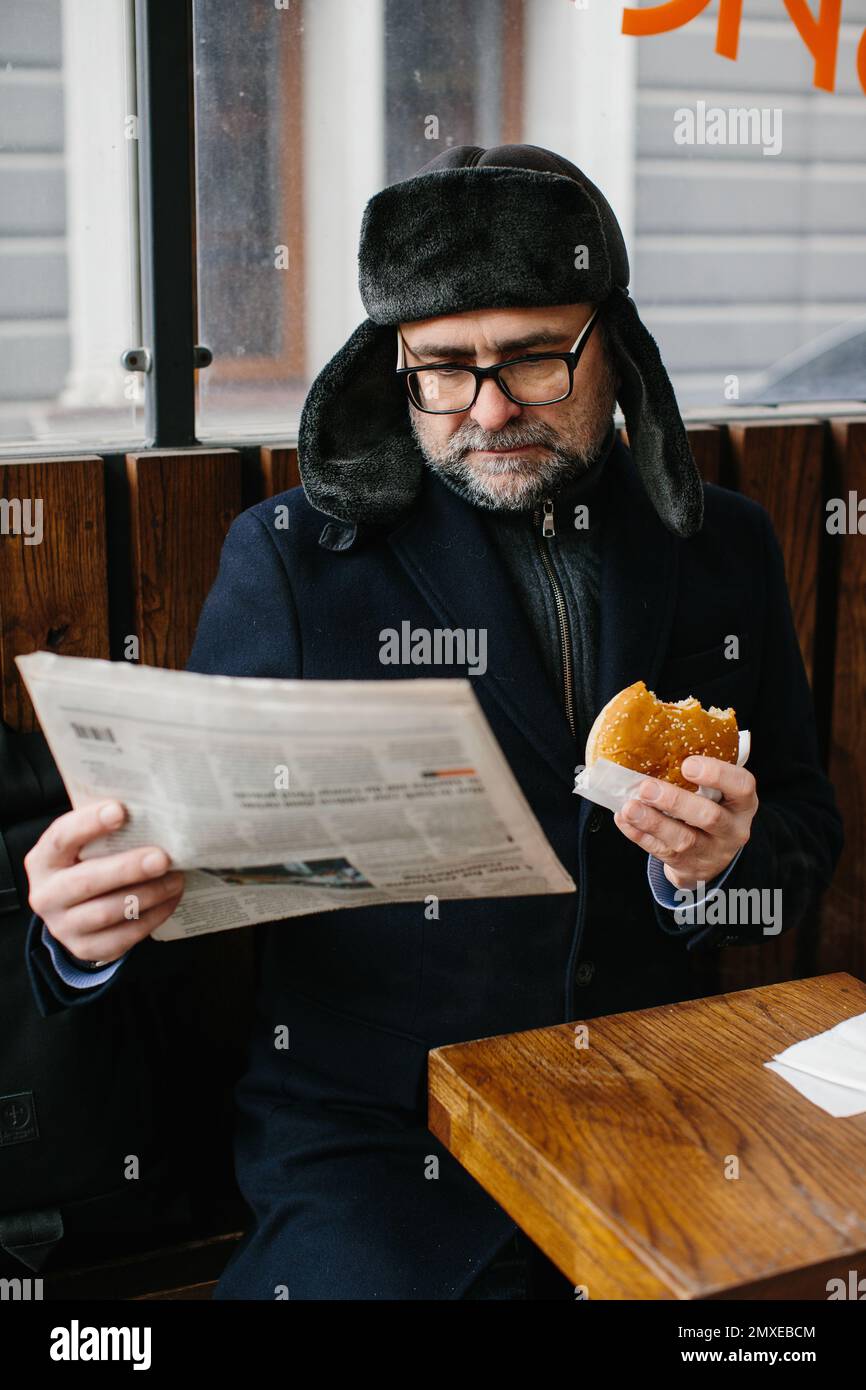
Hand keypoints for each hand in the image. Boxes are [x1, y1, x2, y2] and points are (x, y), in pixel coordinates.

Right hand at [24, 801, 184, 963]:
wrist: (76, 909)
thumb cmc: (88, 863)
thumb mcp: (85, 845)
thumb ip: (105, 830)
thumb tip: (150, 811)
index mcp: (43, 860)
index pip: (61, 838)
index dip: (89, 824)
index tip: (120, 811)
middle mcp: (46, 895)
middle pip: (86, 881)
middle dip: (127, 868)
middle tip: (162, 858)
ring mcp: (63, 926)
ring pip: (107, 912)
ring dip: (148, 894)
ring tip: (176, 878)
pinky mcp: (86, 948)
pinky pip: (123, 936)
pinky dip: (152, 917)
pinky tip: (171, 899)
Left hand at [613, 756, 757, 890]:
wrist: (711, 858)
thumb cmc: (712, 810)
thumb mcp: (720, 793)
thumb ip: (702, 775)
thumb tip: (658, 745)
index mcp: (742, 803)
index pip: (742, 786)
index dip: (717, 774)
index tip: (687, 764)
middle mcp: (732, 829)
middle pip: (709, 817)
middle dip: (675, 801)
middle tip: (647, 787)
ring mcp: (710, 852)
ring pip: (683, 840)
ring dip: (653, 822)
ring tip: (629, 807)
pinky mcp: (687, 866)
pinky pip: (660, 851)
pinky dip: (639, 834)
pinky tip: (624, 818)